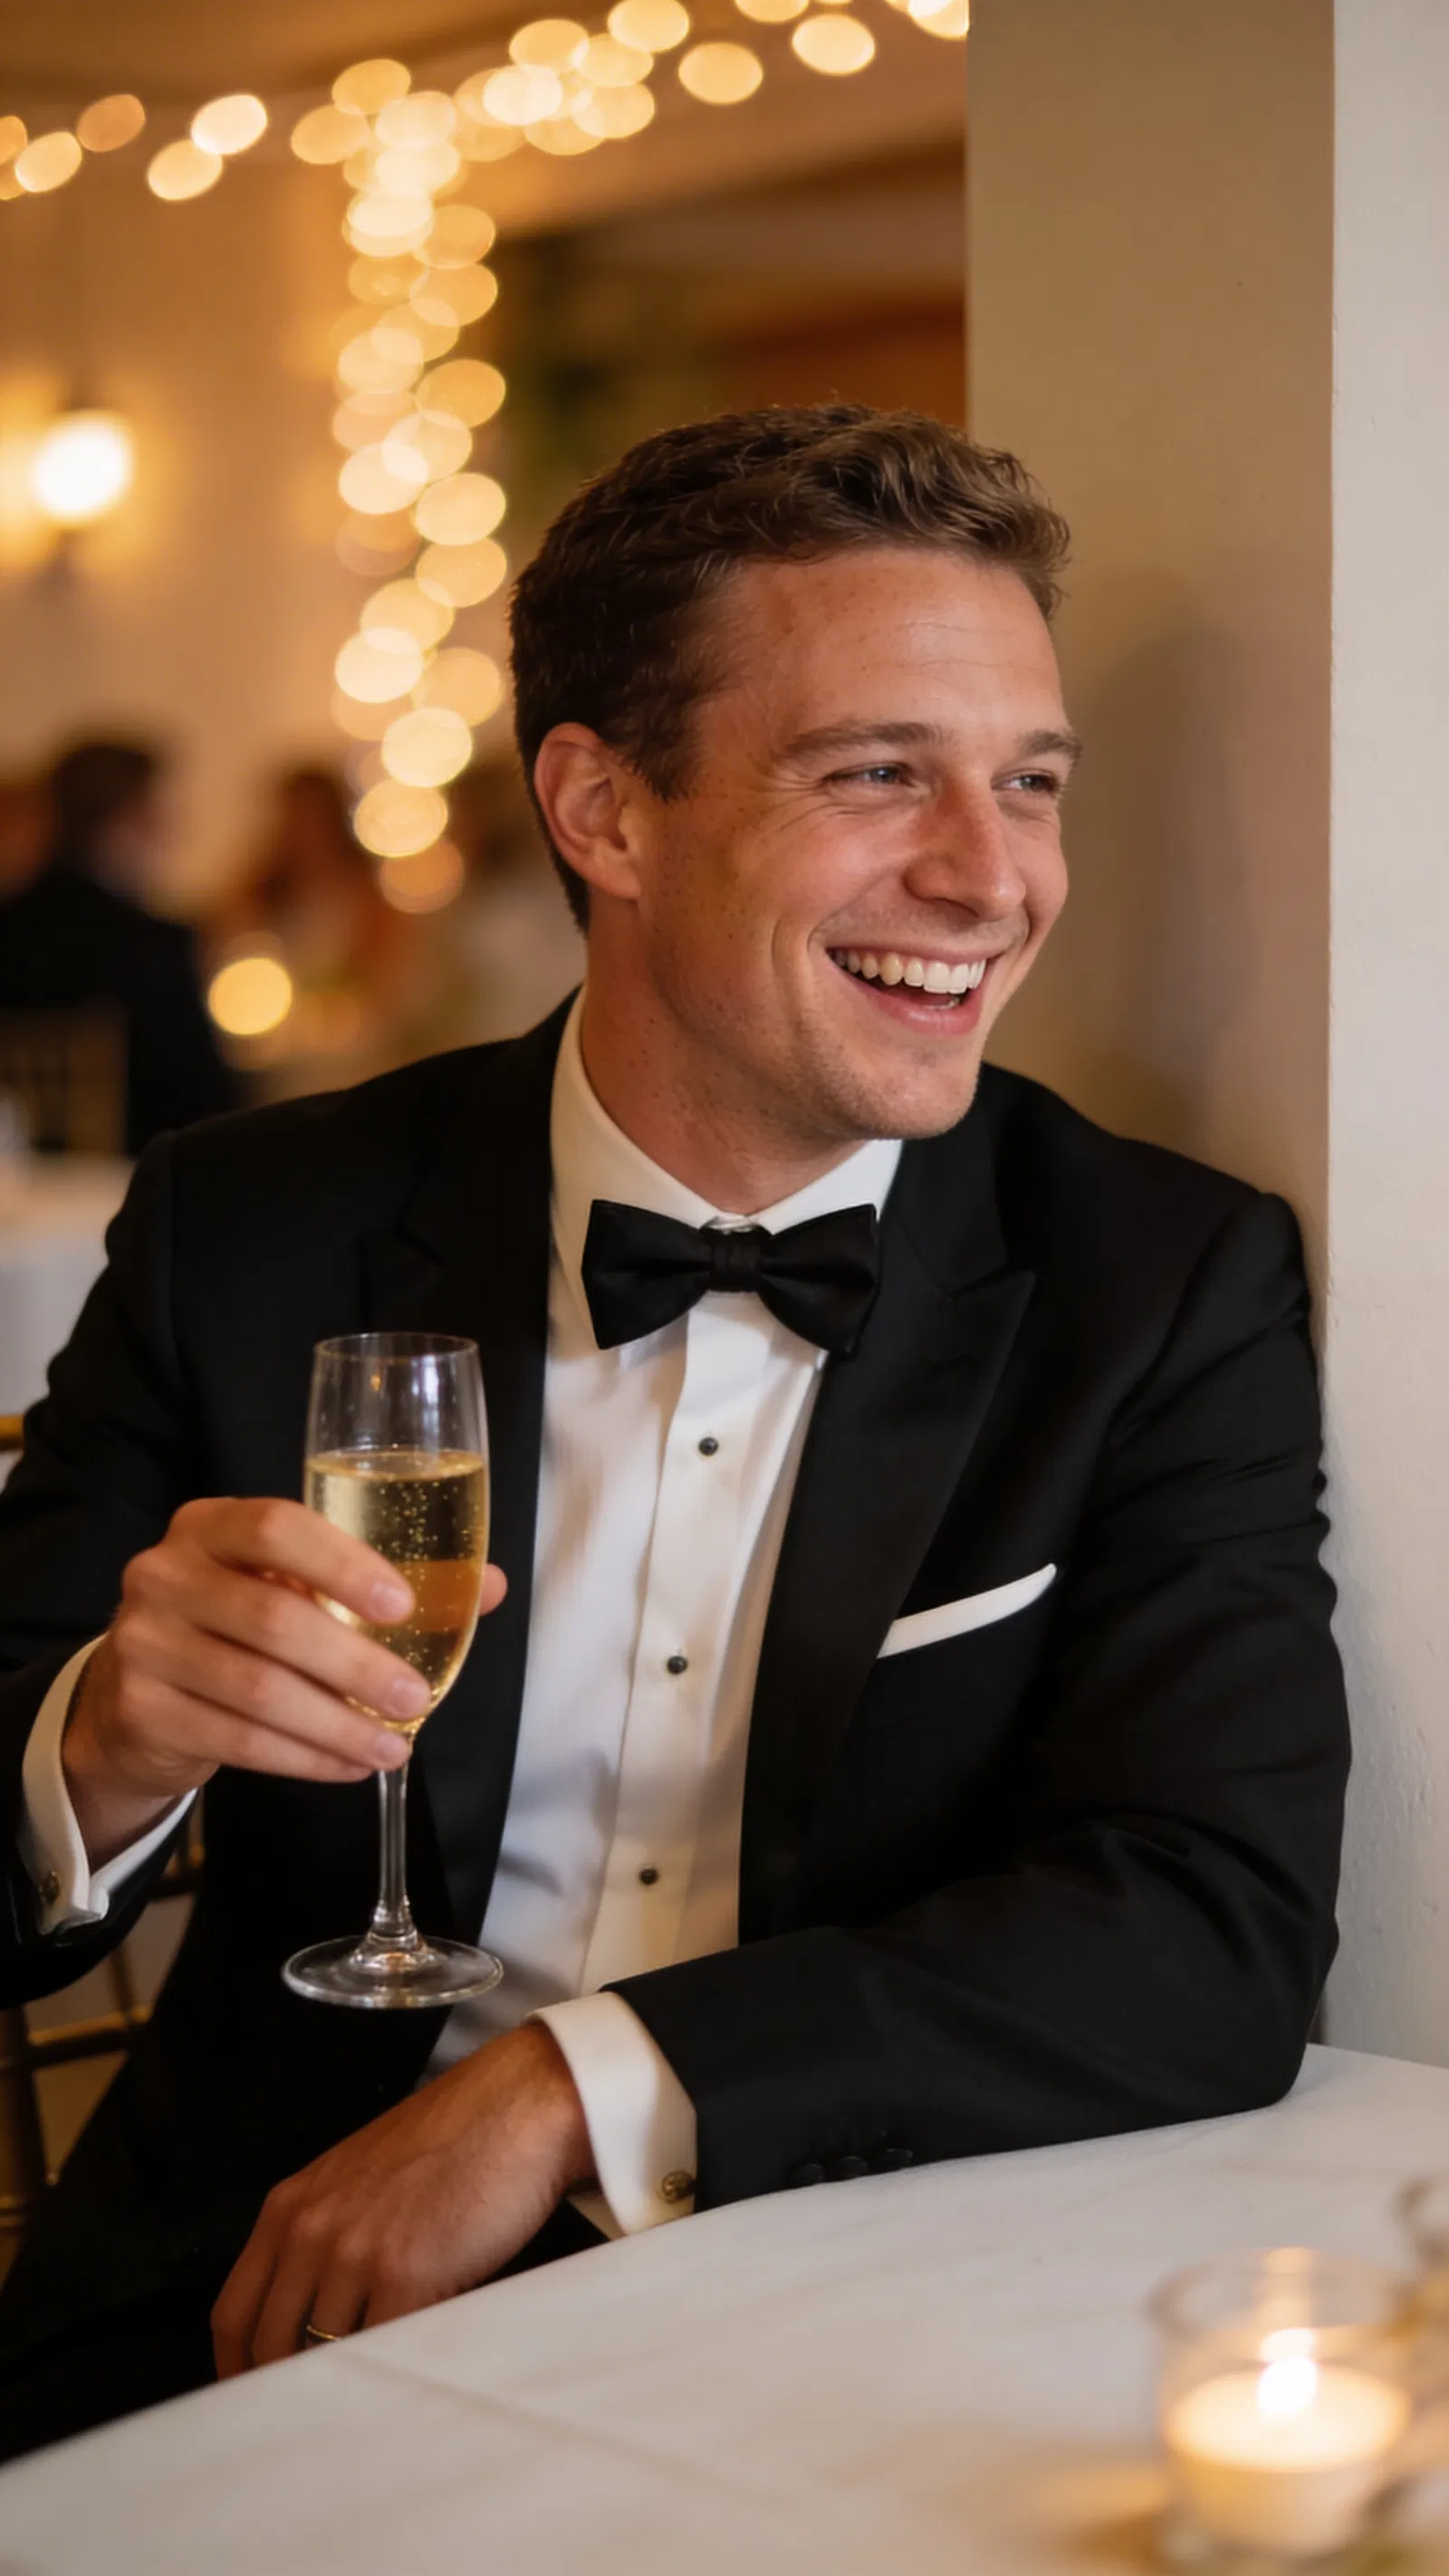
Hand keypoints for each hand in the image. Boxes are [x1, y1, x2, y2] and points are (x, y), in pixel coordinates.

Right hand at [63, 1495, 506, 1866]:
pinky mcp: (141, 1710)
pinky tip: (347, 1765)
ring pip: (257, 1689)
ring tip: (392, 1746)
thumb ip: (384, 1581)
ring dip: (337, 1724)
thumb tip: (487, 1586)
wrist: (135, 1690)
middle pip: (273, 1618)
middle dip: (355, 1665)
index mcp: (211, 1525)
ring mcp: (143, 1642)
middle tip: (413, 1698)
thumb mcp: (292, 1587)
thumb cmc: (236, 1625)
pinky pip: (238, 1740)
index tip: (402, 1605)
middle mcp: (165, 1573)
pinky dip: (304, 1758)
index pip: (277, 1527)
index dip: (342, 1565)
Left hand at [211, 2023, 592, 2372]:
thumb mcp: (357, 2179)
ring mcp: (355, 2253)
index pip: (232, 2313)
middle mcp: (310, 2229)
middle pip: (268, 2345)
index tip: (253, 2397)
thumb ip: (321, 2238)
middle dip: (284, 2389)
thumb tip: (308, 2323)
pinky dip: (390, 2372)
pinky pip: (380, 2352)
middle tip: (309, 2417)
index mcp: (290, 2205)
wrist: (517, 2104)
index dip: (237, 2369)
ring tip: (367, 2399)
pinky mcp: (406, 2274)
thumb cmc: (451, 2140)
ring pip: (322, 2355)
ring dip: (343, 2384)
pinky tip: (406, 2372)